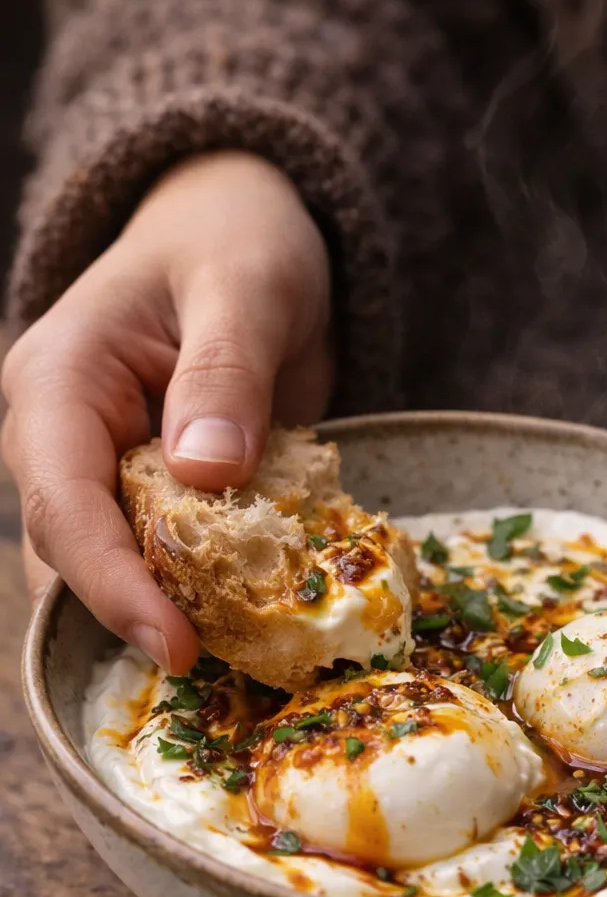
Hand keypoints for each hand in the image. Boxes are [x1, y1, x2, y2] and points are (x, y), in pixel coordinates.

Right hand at [2, 151, 332, 669]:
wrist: (246, 231)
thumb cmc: (237, 241)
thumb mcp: (245, 287)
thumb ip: (226, 372)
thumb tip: (207, 473)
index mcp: (58, 380)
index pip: (65, 503)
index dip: (112, 584)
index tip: (174, 644)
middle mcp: (64, 435)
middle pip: (79, 551)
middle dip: (139, 612)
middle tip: (219, 665)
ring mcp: (108, 467)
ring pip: (119, 564)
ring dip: (174, 608)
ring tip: (244, 653)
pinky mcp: (157, 490)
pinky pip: (168, 553)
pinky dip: (208, 587)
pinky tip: (258, 615)